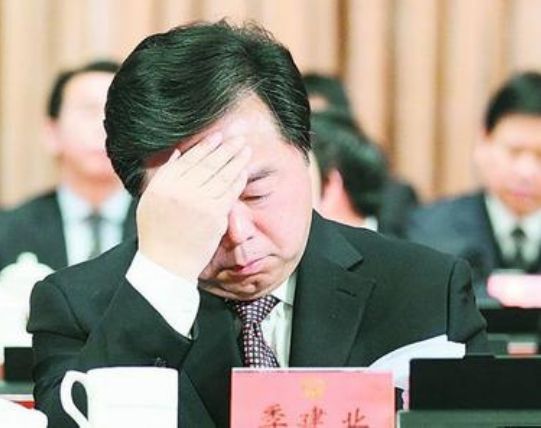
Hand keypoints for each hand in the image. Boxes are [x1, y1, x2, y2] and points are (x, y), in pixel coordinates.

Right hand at [137, 133, 249, 280]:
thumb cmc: (157, 232)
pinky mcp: (215, 216)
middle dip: (226, 149)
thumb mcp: (150, 200)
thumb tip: (178, 152)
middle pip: (208, 164)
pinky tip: (243, 172)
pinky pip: (230, 193)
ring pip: (222, 176)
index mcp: (163, 184)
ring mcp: (199, 203)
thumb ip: (164, 174)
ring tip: (245, 150)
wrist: (166, 262)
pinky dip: (237, 180)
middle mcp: (180, 191)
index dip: (206, 146)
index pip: (189, 159)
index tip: (217, 137)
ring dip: (236, 160)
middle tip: (238, 139)